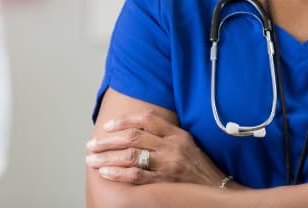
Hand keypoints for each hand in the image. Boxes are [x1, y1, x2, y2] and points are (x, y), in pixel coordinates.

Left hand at [86, 110, 227, 186]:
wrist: (216, 188)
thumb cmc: (199, 166)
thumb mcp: (187, 143)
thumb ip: (167, 134)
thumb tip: (138, 129)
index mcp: (177, 134)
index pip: (147, 119)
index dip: (124, 120)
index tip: (108, 126)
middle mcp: (171, 146)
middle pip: (133, 137)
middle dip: (108, 141)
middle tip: (91, 145)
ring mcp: (167, 164)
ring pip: (131, 156)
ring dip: (107, 158)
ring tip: (92, 160)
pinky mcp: (164, 182)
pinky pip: (136, 176)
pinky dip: (118, 174)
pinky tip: (106, 173)